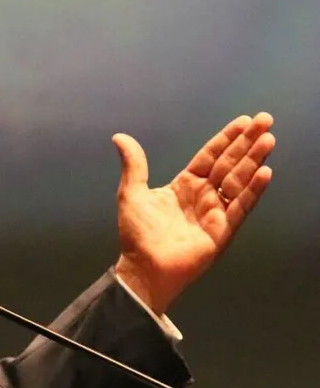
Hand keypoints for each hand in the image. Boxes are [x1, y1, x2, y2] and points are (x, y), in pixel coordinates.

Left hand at [112, 113, 274, 314]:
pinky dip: (252, 190)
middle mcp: (203, 195)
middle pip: (229, 163)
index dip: (226, 139)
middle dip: (247, 143)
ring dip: (253, 161)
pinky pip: (241, 206)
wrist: (143, 267)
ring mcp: (216, 212)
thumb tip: (119, 137)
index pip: (210, 156)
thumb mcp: (132, 192)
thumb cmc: (137, 233)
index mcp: (185, 185)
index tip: (244, 121)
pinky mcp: (223, 230)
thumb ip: (133, 165)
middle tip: (266, 120)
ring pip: (238, 181)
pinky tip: (264, 172)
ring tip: (268, 140)